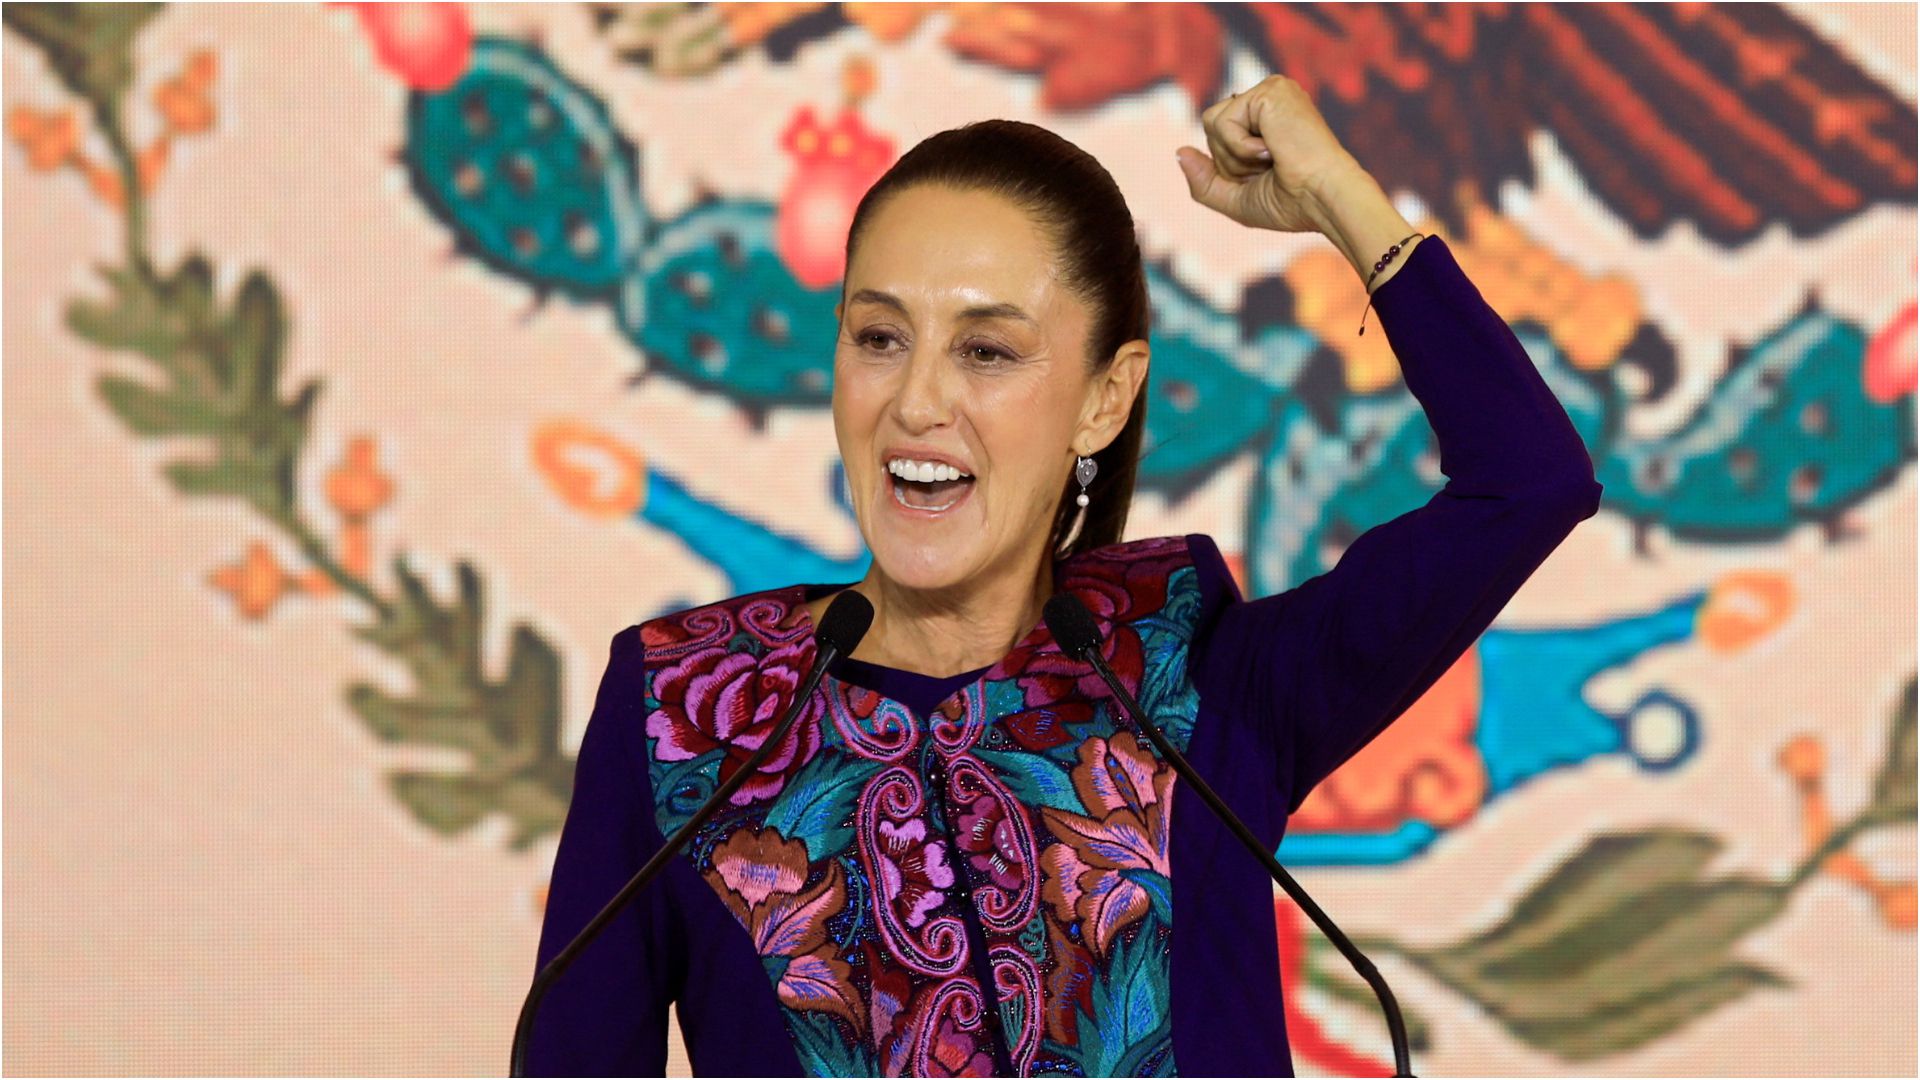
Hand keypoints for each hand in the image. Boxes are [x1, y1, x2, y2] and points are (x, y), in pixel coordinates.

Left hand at [1176, 74, 1364, 235]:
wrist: (1324, 200)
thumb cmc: (1293, 203)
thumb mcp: (1237, 198)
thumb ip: (1205, 180)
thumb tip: (1179, 152)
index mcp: (1267, 118)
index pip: (1218, 134)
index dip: (1230, 167)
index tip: (1268, 175)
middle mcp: (1270, 98)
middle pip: (1211, 127)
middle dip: (1230, 161)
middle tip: (1270, 169)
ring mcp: (1272, 90)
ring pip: (1212, 121)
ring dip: (1234, 156)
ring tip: (1271, 158)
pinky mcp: (1270, 90)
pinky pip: (1223, 122)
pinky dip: (1241, 148)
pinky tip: (1272, 150)